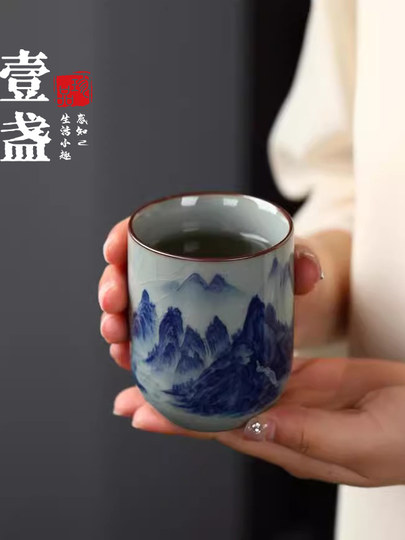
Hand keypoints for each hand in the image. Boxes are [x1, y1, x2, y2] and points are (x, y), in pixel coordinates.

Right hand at [98, 216, 330, 369]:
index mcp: (196, 239)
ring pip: (130, 309)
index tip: (113, 250)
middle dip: (111, 288)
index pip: (147, 230)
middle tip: (114, 305)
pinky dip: (133, 350)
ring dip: (115, 324)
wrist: (293, 304)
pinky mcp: (178, 334)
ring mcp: (173, 303)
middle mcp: (176, 269)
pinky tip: (129, 361)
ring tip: (117, 340)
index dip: (122, 237)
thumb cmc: (285, 273)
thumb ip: (302, 260)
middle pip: (128, 272)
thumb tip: (305, 272)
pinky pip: (146, 340)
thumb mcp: (292, 261)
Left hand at [114, 356, 404, 486]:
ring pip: (233, 388)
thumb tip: (255, 425)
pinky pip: (261, 367)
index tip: (142, 413)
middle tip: (129, 394)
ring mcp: (292, 399)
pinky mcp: (306, 377)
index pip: (223, 432)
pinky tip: (212, 352)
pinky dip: (233, 360)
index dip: (181, 424)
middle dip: (173, 404)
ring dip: (197, 381)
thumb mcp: (361, 442)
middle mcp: (282, 423)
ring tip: (159, 370)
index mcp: (289, 446)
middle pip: (217, 412)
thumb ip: (308, 436)